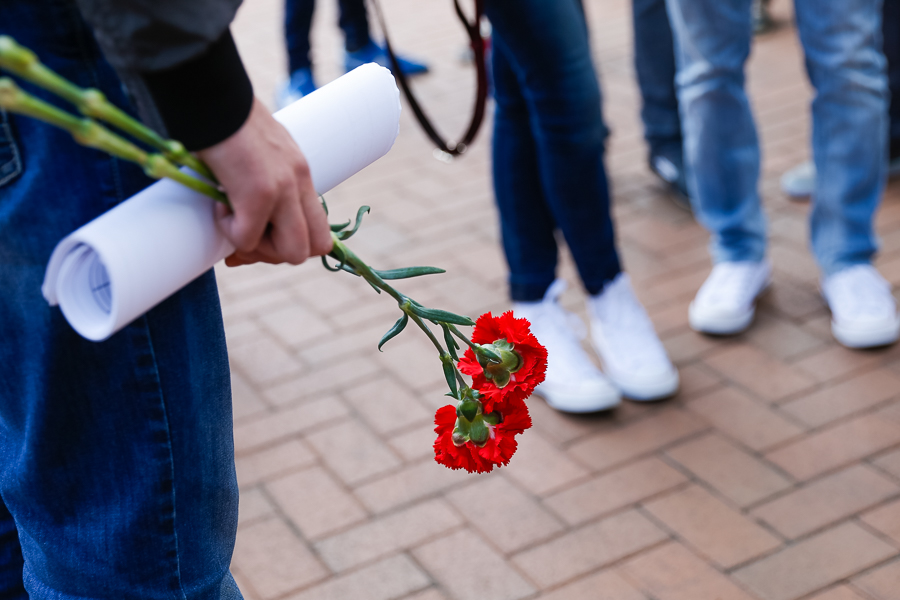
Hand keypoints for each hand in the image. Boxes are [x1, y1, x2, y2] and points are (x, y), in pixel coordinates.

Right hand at [197, 98, 332, 266]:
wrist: (208, 95)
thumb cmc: (223, 119)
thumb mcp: (257, 151)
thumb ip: (264, 181)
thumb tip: (242, 213)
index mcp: (301, 172)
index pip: (321, 230)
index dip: (293, 242)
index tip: (264, 236)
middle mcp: (299, 182)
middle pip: (315, 248)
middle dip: (277, 253)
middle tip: (247, 239)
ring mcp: (282, 189)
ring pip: (291, 252)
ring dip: (257, 247)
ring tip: (232, 220)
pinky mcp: (258, 193)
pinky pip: (248, 238)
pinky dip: (229, 231)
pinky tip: (219, 205)